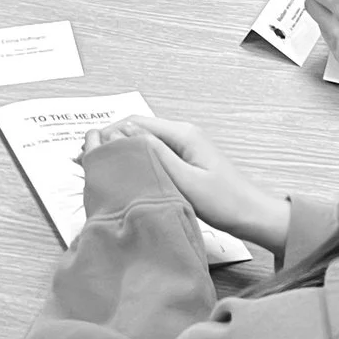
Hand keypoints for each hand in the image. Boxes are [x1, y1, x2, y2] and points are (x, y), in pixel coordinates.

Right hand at [84, 115, 289, 252]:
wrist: (253, 215)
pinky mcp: (186, 160)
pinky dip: (135, 160)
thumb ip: (155, 156)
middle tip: (84, 161)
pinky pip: (154, 153)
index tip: (86, 151)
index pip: (134, 123)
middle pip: (136, 130)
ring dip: (121, 152)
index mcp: (182, 134)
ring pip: (143, 142)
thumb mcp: (186, 181)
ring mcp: (184, 146)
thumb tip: (123, 134)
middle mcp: (182, 134)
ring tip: (100, 168)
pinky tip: (125, 174)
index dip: (107, 134)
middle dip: (110, 142)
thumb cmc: (226, 202)